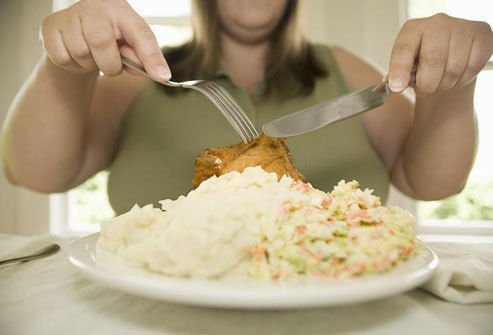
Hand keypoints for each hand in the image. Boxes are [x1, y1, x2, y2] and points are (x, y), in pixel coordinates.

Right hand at [40, 0, 170, 79]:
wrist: (77, 34)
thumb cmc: (110, 39)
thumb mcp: (130, 45)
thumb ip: (142, 58)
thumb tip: (158, 74)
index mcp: (122, 11)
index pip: (140, 33)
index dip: (152, 56)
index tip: (162, 76)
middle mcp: (95, 7)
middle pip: (101, 43)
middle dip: (109, 65)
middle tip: (109, 64)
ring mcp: (70, 15)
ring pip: (80, 53)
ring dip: (89, 64)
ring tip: (92, 55)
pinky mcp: (50, 26)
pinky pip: (62, 57)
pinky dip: (72, 64)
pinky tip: (76, 55)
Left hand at [388, 13, 492, 94]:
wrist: (450, 52)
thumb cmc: (424, 60)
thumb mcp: (407, 64)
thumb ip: (399, 74)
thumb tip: (395, 86)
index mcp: (413, 29)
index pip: (404, 48)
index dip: (399, 69)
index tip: (396, 87)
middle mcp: (437, 24)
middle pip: (433, 60)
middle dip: (427, 84)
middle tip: (423, 89)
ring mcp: (461, 28)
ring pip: (453, 68)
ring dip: (444, 85)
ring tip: (439, 82)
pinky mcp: (481, 36)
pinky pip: (472, 67)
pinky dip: (462, 79)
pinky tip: (456, 75)